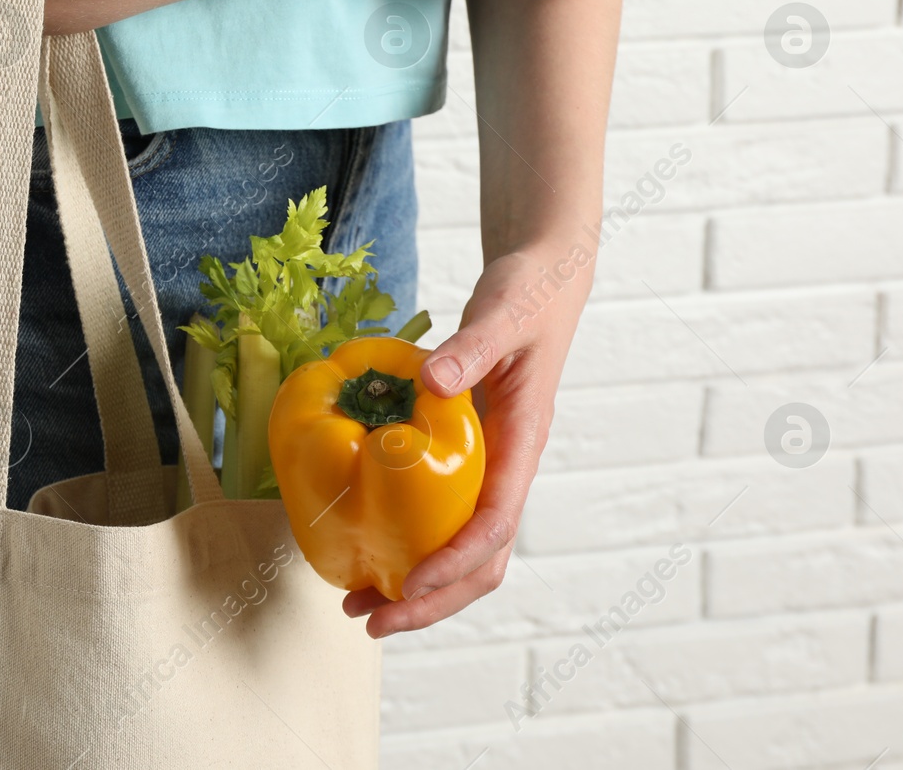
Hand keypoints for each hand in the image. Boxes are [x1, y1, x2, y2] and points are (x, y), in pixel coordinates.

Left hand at [343, 243, 588, 637]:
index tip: (410, 582)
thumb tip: (432, 384)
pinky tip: (365, 548)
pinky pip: (441, 518)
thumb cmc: (528, 296)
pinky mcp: (465, 460)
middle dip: (431, 600)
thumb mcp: (502, 313)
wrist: (542, 283)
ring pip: (463, 550)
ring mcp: (488, 469)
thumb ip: (472, 347)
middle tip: (370, 620)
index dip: (455, 561)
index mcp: (523, 442)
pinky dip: (409, 543)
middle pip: (482, 561)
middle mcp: (507, 468)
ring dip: (418, 586)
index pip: (496, 524)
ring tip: (359, 603)